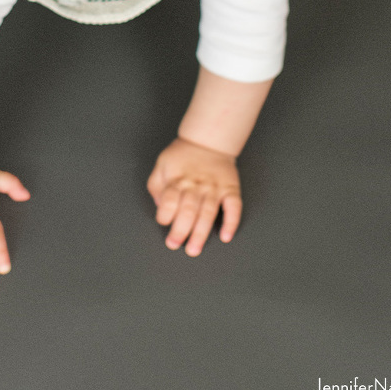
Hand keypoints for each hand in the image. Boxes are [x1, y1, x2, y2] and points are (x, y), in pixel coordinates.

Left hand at [146, 137, 241, 255]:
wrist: (208, 140)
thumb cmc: (183, 155)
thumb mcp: (162, 164)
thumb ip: (156, 185)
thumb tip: (159, 206)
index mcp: (179, 179)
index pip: (170, 199)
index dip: (165, 213)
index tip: (163, 222)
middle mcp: (197, 185)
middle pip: (188, 210)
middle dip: (181, 230)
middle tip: (175, 244)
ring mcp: (215, 188)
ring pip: (208, 213)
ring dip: (201, 233)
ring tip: (194, 249)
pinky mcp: (230, 189)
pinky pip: (234, 207)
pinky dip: (231, 222)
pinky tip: (225, 236)